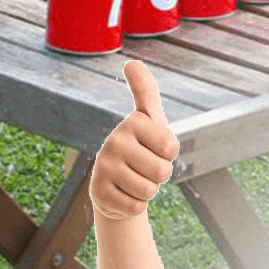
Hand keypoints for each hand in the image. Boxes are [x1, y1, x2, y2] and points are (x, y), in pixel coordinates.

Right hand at [89, 61, 178, 220]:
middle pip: (162, 170)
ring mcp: (103, 167)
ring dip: (149, 190)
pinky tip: (124, 193)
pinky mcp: (97, 193)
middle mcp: (113, 141)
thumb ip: (146, 90)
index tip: (157, 147)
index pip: (171, 145)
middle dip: (161, 175)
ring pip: (149, 190)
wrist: (117, 183)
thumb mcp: (150, 119)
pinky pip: (136, 207)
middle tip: (146, 167)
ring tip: (135, 179)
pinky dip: (136, 205)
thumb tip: (131, 61)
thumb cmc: (143, 147)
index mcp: (132, 122)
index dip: (171, 153)